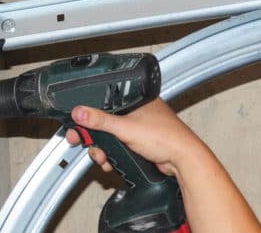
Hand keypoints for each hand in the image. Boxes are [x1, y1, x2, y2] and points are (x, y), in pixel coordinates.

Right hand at [65, 98, 208, 176]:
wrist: (183, 161)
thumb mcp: (126, 127)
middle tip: (83, 142)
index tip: (76, 123)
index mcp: (134, 98)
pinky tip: (111, 162)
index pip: (103, 101)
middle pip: (104, 121)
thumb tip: (80, 112)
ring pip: (110, 137)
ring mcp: (137, 128)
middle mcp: (136, 111)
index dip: (87, 113)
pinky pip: (118, 147)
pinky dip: (112, 155)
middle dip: (93, 136)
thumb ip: (100, 121)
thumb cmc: (166, 137)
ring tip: (102, 157)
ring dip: (102, 149)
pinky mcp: (138, 143)